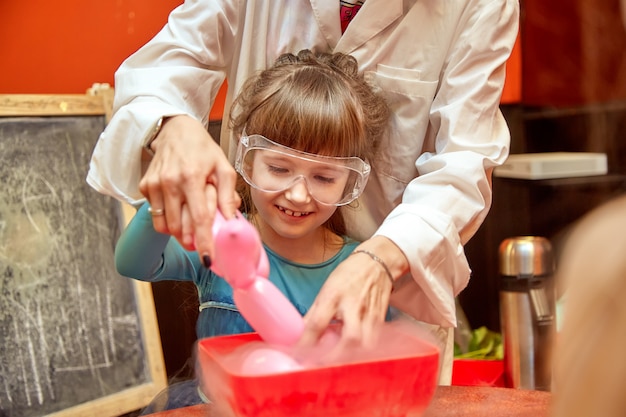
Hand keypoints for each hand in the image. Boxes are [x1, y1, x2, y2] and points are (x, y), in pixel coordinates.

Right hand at [139, 115, 240, 260]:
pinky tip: (178, 210)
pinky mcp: (145, 186)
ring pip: (164, 225)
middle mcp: (170, 182)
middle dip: (191, 241)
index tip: (208, 260)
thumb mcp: (224, 167)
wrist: (175, 131)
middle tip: (201, 243)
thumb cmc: (203, 150)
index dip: (204, 241)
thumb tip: (232, 221)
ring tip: (190, 229)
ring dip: (178, 234)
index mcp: (193, 177)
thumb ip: (227, 195)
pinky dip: (168, 220)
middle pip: (179, 227)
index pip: (199, 217)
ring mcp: (154, 185)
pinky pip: (156, 215)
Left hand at [299, 236, 408, 352]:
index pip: (318, 323)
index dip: (306, 342)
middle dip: (334, 356)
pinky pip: (373, 343)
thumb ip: (314, 313)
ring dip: (350, 358)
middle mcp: (354, 306)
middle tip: (319, 365)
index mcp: (334, 295)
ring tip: (335, 363)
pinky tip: (351, 355)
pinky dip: (361, 353)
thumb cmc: (348, 276)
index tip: (296, 354)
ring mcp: (370, 315)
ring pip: (366, 345)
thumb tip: (298, 334)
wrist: (377, 264)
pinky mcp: (381, 321)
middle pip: (350, 338)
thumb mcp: (326, 289)